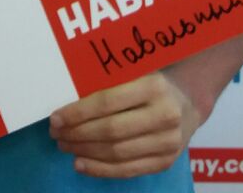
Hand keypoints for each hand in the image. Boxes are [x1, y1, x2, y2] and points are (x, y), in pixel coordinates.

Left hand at [48, 72, 200, 178]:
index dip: (77, 113)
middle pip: (111, 131)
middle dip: (77, 134)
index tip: (55, 117)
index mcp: (154, 86)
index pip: (107, 102)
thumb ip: (108, 80)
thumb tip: (65, 94)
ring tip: (65, 146)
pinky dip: (100, 170)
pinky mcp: (166, 162)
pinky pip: (128, 170)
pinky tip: (80, 164)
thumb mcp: (135, 71)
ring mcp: (168, 142)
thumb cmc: (151, 82)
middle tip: (56, 133)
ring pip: (117, 153)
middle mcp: (165, 115)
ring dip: (84, 152)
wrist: (187, 103)